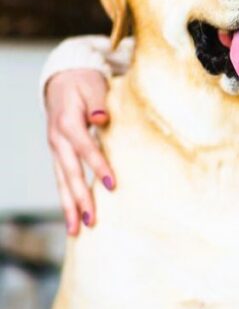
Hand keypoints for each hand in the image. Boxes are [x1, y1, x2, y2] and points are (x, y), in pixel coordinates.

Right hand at [44, 69, 115, 235]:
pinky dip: (66, 198)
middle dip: (80, 198)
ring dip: (69, 206)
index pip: (84, 148)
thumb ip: (99, 102)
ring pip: (61, 182)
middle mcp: (57, 140)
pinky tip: (73, 217)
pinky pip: (61, 179)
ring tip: (78, 230)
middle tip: (93, 221)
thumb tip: (101, 118)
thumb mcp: (93, 86)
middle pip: (69, 173)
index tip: (112, 184)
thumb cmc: (83, 83)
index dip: (98, 166)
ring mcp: (55, 149)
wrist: (62, 78)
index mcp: (67, 123)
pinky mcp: (58, 154)